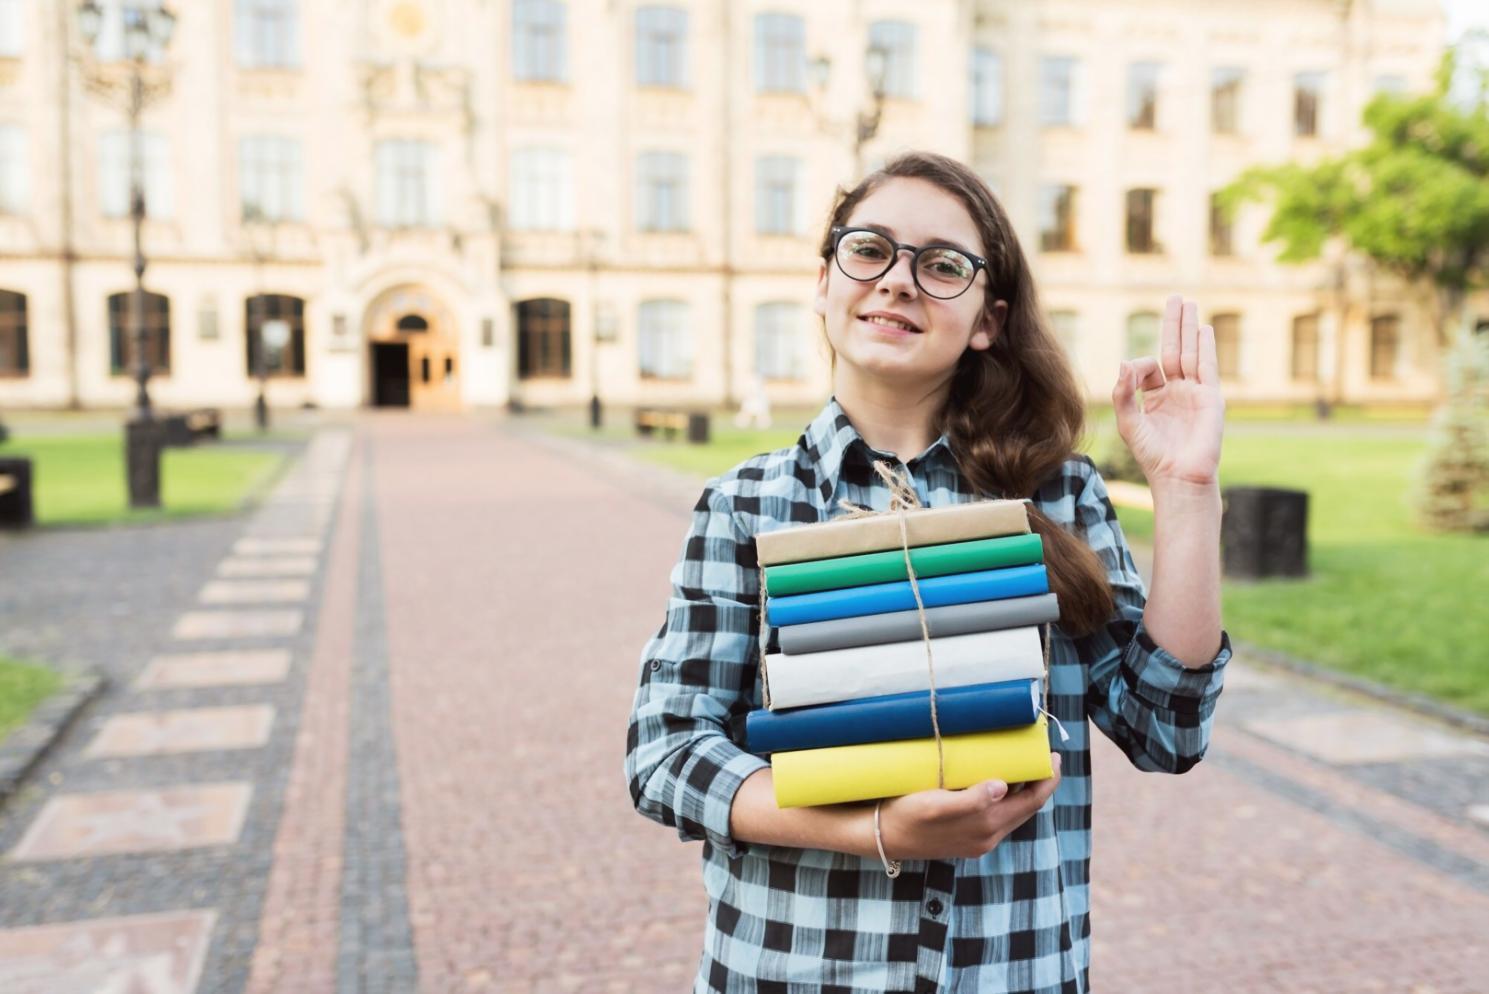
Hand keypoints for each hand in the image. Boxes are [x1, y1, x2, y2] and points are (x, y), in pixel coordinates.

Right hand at [877, 754, 1060, 860]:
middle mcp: (987, 837)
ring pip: (1012, 812)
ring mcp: (977, 839)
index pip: (1030, 803)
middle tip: (1043, 755)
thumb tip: (1002, 786)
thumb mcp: (935, 804)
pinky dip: (1007, 797)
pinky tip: (998, 782)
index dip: (1046, 781)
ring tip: (1025, 764)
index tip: (1053, 756)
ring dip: (1024, 790)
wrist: (882, 837)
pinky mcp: (966, 837)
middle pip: (1026, 808)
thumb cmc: (906, 816)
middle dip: (1039, 783)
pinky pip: (998, 815)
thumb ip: (971, 800)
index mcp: (985, 828)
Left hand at [1112, 295, 1225, 488]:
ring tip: (1189, 303)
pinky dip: (1205, 347)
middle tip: (1175, 297)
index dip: (1138, 366)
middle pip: (1176, 350)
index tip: (1131, 374)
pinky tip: (1203, 328)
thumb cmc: (1153, 456)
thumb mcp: (1129, 422)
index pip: (1150, 368)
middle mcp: (1177, 392)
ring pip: (1192, 352)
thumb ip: (1123, 393)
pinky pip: (1207, 367)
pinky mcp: (1210, 398)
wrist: (1178, 476)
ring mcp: (1195, 393)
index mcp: (1156, 398)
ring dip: (1189, 327)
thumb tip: (1123, 361)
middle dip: (1174, 324)